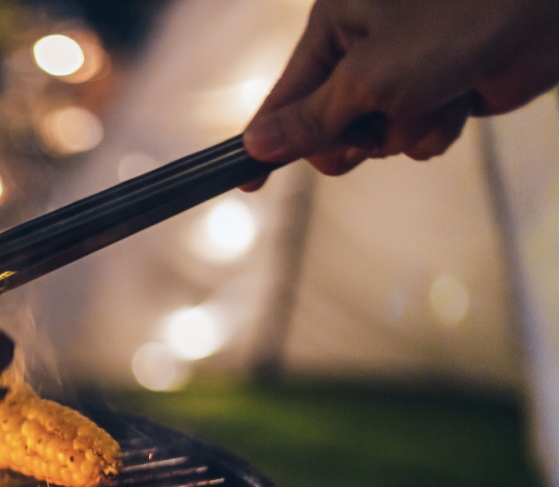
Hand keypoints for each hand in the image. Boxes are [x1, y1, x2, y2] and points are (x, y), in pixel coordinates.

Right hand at [242, 0, 558, 184]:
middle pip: (326, 128)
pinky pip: (415, 136)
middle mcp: (363, 47)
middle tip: (366, 134)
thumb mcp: (368, 78)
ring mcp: (403, 72)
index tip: (245, 182)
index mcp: (335, 25)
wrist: (542, 11)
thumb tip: (255, 145)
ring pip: (376, 138)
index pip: (284, 95)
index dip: (266, 140)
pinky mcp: (440, 91)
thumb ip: (309, 119)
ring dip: (404, 130)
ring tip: (436, 96)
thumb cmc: (454, 22)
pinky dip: (436, 128)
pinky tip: (461, 100)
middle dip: (350, 139)